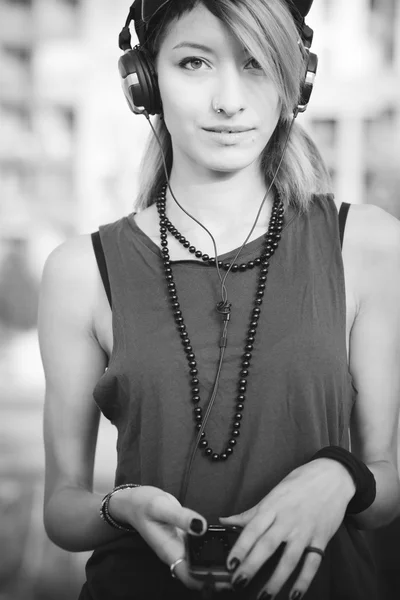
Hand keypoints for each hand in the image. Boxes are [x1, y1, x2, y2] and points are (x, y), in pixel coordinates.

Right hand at [109, 486, 230, 591]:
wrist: (136, 501)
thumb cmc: (144, 505)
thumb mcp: (161, 507)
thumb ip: (181, 517)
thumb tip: (202, 526)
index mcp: (170, 552)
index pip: (190, 577)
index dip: (208, 582)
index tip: (228, 578)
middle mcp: (178, 553)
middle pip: (200, 574)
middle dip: (219, 577)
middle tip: (242, 570)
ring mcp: (182, 546)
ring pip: (202, 563)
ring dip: (218, 565)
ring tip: (241, 560)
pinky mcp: (187, 537)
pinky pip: (201, 549)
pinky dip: (214, 550)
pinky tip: (228, 543)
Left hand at [219, 458, 355, 598]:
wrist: (332, 476)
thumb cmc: (299, 483)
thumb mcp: (274, 493)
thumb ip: (251, 512)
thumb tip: (225, 520)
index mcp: (273, 506)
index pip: (253, 529)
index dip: (240, 547)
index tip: (229, 563)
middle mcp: (288, 519)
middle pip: (268, 545)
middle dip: (252, 565)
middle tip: (238, 582)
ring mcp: (305, 530)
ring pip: (289, 558)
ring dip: (276, 579)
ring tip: (263, 596)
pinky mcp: (321, 539)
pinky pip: (312, 563)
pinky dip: (304, 580)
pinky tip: (294, 595)